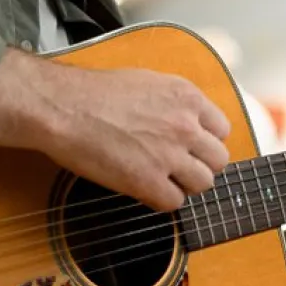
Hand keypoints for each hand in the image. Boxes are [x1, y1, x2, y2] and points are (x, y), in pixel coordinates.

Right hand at [40, 65, 231, 210]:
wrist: (64, 107)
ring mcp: (169, 153)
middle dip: (200, 166)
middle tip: (177, 168)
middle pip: (219, 160)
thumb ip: (174, 104)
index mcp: (187, 97)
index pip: (222, 130)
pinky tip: (143, 190)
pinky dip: (161, 200)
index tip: (191, 147)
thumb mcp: (148, 82)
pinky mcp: (148, 180)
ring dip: (184, 186)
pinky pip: (174, 202)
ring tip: (161, 180)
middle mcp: (186, 124)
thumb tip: (186, 122)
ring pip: (202, 183)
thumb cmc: (95, 92)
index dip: (205, 142)